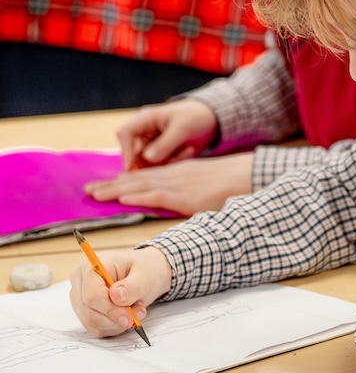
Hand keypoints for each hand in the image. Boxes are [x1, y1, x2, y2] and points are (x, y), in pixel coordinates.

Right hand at [68, 247, 171, 337]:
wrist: (144, 274)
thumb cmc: (143, 270)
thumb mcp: (146, 274)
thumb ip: (132, 285)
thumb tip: (116, 296)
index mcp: (93, 266)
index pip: (91, 294)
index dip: (110, 309)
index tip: (129, 317)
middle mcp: (81, 282)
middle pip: (89, 311)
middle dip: (116, 317)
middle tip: (139, 313)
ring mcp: (79, 299)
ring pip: (92, 323)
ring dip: (116, 323)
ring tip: (136, 310)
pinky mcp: (84, 312)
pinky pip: (95, 328)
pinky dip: (113, 326)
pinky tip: (126, 314)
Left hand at [85, 153, 254, 215]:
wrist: (249, 174)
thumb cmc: (232, 180)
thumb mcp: (206, 183)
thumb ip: (190, 190)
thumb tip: (180, 201)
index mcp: (179, 171)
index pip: (145, 175)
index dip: (123, 180)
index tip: (105, 184)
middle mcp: (175, 174)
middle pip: (137, 179)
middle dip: (111, 185)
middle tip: (88, 190)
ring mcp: (180, 184)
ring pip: (141, 186)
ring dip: (116, 190)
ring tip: (95, 194)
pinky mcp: (186, 196)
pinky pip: (158, 195)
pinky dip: (139, 196)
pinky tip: (124, 199)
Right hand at [116, 100, 218, 169]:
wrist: (212, 120)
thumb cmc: (196, 116)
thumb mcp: (183, 127)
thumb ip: (165, 143)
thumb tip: (147, 158)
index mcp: (145, 119)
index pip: (124, 133)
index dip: (126, 150)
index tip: (132, 166)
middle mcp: (144, 133)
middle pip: (133, 154)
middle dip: (151, 161)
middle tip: (173, 158)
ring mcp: (152, 145)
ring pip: (147, 163)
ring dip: (165, 162)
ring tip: (188, 150)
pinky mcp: (161, 155)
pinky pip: (160, 166)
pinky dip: (173, 163)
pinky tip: (189, 151)